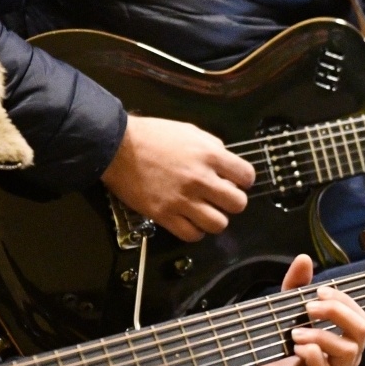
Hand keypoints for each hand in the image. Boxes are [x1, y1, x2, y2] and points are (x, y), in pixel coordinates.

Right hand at [102, 114, 254, 240]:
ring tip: (206, 212)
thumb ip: (211, 145)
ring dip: (215, 219)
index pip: (246, 176)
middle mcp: (200, 179)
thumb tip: (224, 160)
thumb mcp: (189, 131)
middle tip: (220, 198)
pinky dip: (195, 231)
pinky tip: (190, 222)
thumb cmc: (153, 135)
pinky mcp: (164, 215)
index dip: (243, 180)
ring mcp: (183, 200)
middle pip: (237, 204)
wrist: (118, 147)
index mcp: (209, 155)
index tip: (236, 182)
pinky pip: (192, 235)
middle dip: (232, 202)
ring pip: (218, 224)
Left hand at [257, 255, 364, 365]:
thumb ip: (297, 287)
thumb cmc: (282, 347)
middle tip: (309, 307)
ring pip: (346, 352)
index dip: (344, 301)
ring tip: (295, 332)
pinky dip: (311, 355)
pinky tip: (296, 348)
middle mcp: (347, 361)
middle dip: (337, 313)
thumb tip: (304, 258)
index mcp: (346, 341)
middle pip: (362, 331)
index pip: (360, 316)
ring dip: (321, 335)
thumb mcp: (288, 312)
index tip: (319, 290)